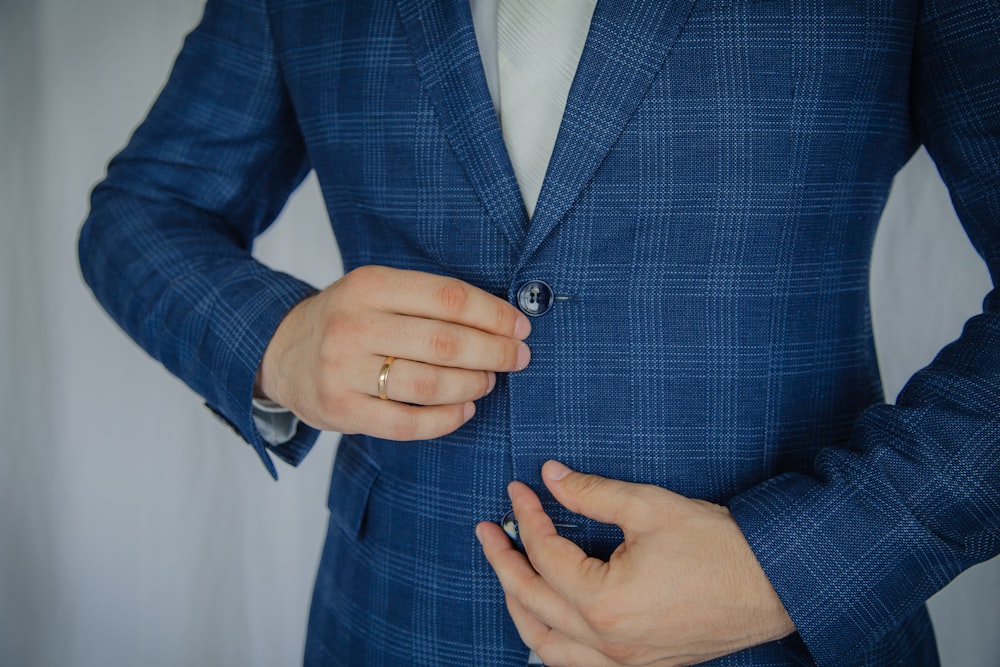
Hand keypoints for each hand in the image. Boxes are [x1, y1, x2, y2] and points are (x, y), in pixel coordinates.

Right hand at [256, 265, 530, 438]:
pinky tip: (464, 409)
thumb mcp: (376, 291)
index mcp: (368, 285)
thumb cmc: (346, 319)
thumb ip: (426, 300)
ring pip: (429, 384)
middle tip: (517, 358)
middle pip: (444, 342)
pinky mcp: (341, 410)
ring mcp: (343, 371)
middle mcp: (353, 325)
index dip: (493, 314)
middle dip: (493, 352)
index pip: (448, 297)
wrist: (281, 352)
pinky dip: (445, 419)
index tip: (520, 327)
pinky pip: (406, 423)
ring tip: (488, 381)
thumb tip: (501, 320)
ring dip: (472, 384)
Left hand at [477, 461, 794, 666]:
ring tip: (506, 575)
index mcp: (604, 601)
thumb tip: (551, 476)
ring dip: (519, 608)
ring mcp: (623, 661)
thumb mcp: (648, 507)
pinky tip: (546, 622)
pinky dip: (550, 644)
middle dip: (503, 561)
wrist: (773, 583)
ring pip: (545, 647)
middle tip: (487, 531)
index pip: (545, 554)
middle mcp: (607, 641)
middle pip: (533, 601)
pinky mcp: (640, 666)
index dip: (527, 516)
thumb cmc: (717, 544)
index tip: (519, 489)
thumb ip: (591, 493)